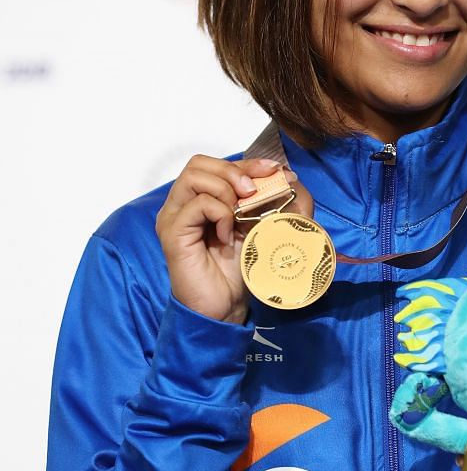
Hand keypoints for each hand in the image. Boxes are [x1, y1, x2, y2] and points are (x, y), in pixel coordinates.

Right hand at [156, 155, 313, 324]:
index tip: (273, 170)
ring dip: (225, 190)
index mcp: (199, 200)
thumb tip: (289, 177)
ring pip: (194, 177)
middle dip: (233, 171)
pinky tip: (228, 236)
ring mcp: (174, 217)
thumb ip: (274, 203)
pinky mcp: (173, 233)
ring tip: (240, 215)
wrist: (226, 307)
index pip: (216, 165)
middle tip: (254, 193)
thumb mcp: (262, 229)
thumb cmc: (239, 271)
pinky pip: (197, 205)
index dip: (246, 163)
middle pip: (199, 163)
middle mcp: (181, 205)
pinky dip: (220, 213)